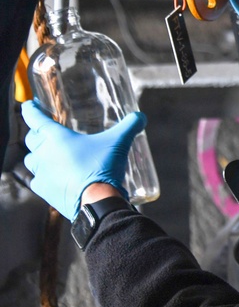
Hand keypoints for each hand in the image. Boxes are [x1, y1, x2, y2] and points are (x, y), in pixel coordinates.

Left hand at [21, 100, 146, 219]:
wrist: (96, 202)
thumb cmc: (102, 167)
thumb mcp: (119, 142)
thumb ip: (130, 126)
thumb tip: (140, 116)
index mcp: (55, 137)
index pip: (34, 118)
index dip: (31, 109)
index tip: (30, 104)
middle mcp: (43, 153)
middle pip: (31, 138)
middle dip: (37, 132)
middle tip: (46, 130)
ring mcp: (41, 173)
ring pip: (31, 159)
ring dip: (37, 154)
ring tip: (49, 154)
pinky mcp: (43, 190)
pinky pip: (36, 180)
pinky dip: (42, 176)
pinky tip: (51, 176)